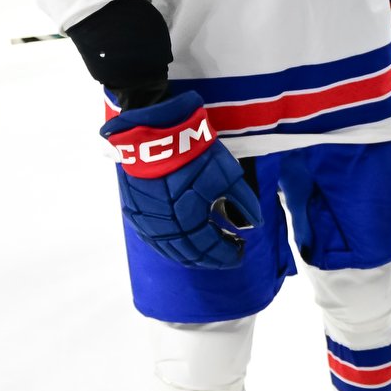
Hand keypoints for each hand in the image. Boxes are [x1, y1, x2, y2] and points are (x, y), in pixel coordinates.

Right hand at [103, 91, 261, 267]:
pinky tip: (184, 242)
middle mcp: (164, 228)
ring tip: (210, 250)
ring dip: (192, 254)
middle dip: (213, 257)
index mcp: (188, 221)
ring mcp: (145, 222)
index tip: (242, 251)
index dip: (228, 253)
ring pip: (170, 250)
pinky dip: (172, 246)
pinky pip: (155, 240)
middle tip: (230, 252)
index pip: (210, 248)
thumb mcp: (228, 175)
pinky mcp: (134, 212)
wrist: (155, 133)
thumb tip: (256, 224)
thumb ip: (244, 202)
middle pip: (190, 254)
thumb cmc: (195, 154)